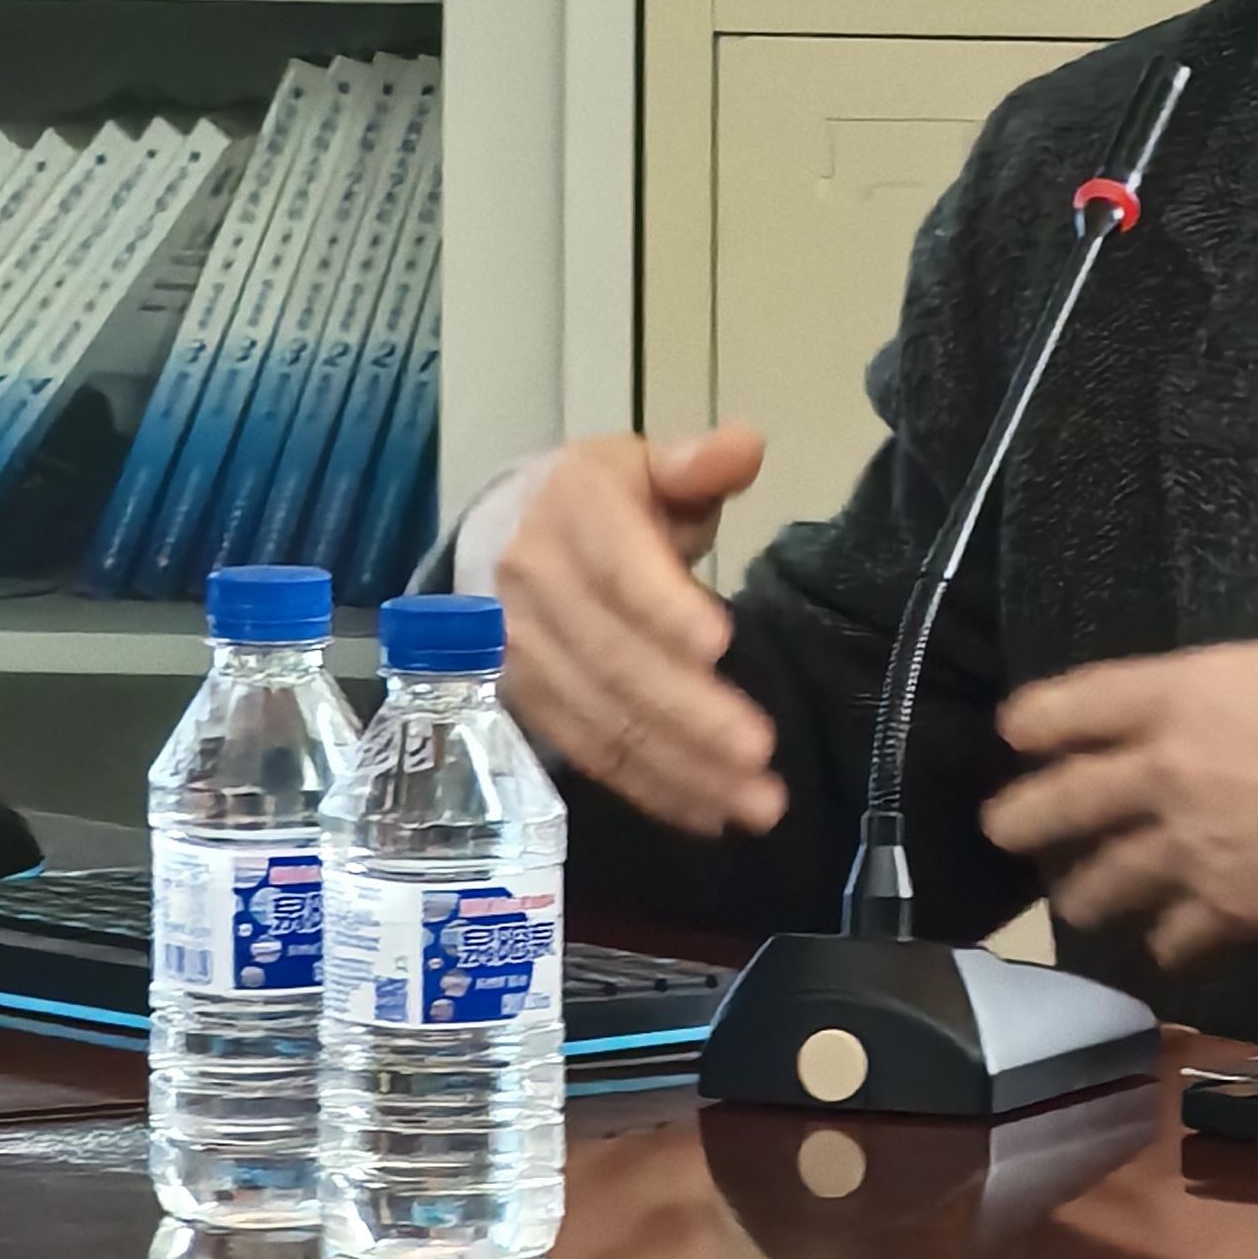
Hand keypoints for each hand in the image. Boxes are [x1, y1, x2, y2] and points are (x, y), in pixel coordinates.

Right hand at [492, 424, 787, 837]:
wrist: (498, 532)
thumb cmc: (595, 501)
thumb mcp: (640, 465)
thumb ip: (696, 463)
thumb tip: (745, 446)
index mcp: (571, 512)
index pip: (619, 569)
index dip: (665, 609)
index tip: (720, 645)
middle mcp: (534, 586)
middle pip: (616, 661)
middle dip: (691, 714)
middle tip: (759, 751)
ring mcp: (521, 655)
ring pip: (605, 720)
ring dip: (682, 768)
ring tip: (756, 802)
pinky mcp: (524, 705)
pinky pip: (591, 755)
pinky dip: (652, 789)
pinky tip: (709, 812)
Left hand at [982, 498, 1257, 969]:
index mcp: (1190, 695)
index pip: (1086, 702)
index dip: (1041, 717)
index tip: (1012, 730)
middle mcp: (1172, 773)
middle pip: (1072, 800)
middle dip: (1027, 817)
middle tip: (999, 830)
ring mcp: (1195, 849)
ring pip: (1113, 878)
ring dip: (1087, 892)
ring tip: (1072, 906)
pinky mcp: (1233, 912)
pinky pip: (1180, 935)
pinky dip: (1170, 943)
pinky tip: (1168, 950)